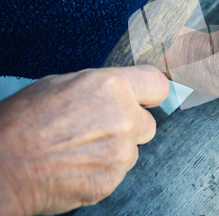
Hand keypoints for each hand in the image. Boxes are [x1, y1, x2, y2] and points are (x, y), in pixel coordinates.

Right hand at [0, 66, 168, 215]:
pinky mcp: (112, 180)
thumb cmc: (22, 122)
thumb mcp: (60, 84)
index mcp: (111, 87)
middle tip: (100, 127)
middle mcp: (124, 118)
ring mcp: (120, 153)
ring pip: (132, 149)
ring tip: (80, 148)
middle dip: (131, 125)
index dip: (150, 92)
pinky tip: (78, 165)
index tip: (146, 98)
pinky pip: (118, 171)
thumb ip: (101, 86)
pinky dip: (103, 169)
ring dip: (115, 149)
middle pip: (148, 123)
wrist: (1, 169)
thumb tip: (122, 89)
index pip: (158, 85)